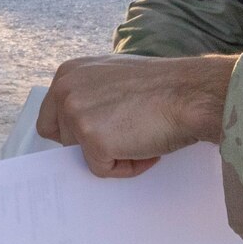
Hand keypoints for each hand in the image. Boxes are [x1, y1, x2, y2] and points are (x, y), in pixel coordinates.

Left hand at [37, 54, 235, 178]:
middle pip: (63, 140)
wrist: (192, 93)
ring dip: (112, 154)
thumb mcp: (115, 78)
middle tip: (128, 134)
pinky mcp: (92, 140)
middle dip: (93, 144)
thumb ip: (92, 95)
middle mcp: (65, 90)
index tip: (96, 136)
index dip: (74, 132)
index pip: (50, 117)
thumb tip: (85, 124)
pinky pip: (102, 170)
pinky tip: (147, 146)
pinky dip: (127, 167)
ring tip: (142, 136)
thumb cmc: (164, 85)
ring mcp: (76, 115)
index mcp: (68, 73)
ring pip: (82, 156)